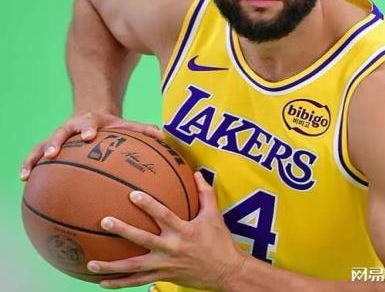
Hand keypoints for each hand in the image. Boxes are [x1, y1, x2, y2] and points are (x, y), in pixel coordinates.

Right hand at [20, 112, 163, 179]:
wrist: (92, 118)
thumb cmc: (113, 128)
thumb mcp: (127, 127)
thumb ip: (144, 130)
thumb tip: (163, 136)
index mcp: (91, 121)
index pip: (89, 122)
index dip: (88, 128)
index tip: (89, 136)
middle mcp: (71, 128)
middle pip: (60, 132)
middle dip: (55, 142)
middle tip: (53, 154)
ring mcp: (58, 138)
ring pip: (41, 145)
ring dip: (35, 157)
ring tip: (27, 173)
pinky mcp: (49, 148)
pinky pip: (35, 157)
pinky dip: (29, 166)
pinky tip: (23, 180)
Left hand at [87, 172, 246, 289]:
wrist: (225, 272)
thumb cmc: (220, 241)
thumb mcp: (215, 215)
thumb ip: (205, 193)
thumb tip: (197, 173)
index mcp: (184, 231)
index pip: (163, 215)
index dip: (148, 205)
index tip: (132, 194)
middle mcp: (172, 248)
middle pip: (143, 240)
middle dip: (123, 230)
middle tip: (104, 221)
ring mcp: (165, 265)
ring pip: (134, 267)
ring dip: (112, 266)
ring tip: (90, 262)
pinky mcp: (163, 277)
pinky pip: (138, 282)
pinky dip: (120, 283)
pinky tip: (102, 282)